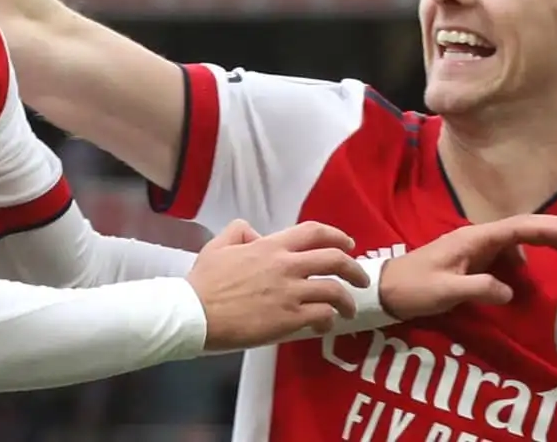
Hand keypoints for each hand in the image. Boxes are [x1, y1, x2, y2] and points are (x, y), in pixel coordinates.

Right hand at [187, 220, 368, 349]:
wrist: (194, 314)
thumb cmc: (204, 282)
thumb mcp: (218, 245)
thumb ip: (238, 231)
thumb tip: (255, 233)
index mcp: (270, 247)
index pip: (314, 232)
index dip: (337, 236)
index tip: (348, 244)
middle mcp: (286, 266)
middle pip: (334, 259)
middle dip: (355, 268)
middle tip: (362, 278)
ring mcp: (289, 293)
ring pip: (334, 290)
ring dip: (348, 300)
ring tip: (350, 309)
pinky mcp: (288, 319)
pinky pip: (322, 315)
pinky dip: (329, 319)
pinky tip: (325, 324)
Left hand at [379, 215, 556, 318]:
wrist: (386, 289)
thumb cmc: (414, 287)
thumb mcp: (446, 290)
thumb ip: (479, 288)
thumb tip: (511, 289)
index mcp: (473, 239)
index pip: (518, 228)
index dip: (548, 229)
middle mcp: (477, 237)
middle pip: (522, 226)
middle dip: (554, 226)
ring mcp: (474, 247)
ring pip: (516, 238)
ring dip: (542, 240)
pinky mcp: (471, 260)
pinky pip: (505, 253)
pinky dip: (524, 255)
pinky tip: (530, 270)